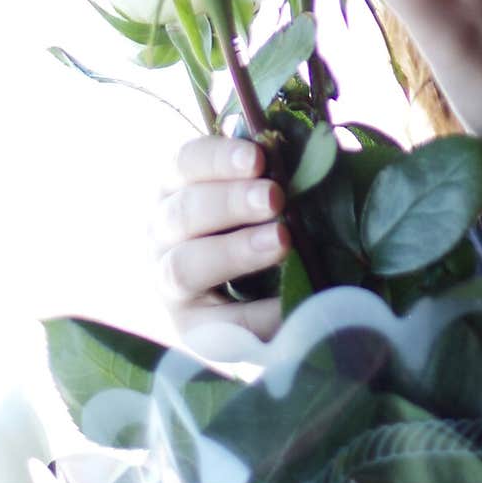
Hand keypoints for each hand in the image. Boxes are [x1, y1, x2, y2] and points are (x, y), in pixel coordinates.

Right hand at [149, 135, 289, 341]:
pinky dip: (254, 314)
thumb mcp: (261, 197)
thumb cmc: (259, 226)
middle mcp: (163, 233)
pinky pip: (215, 325)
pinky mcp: (189, 328)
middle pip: (184, 212)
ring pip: (185, 266)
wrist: (242, 302)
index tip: (258, 157)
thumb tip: (318, 153)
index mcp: (178, 187)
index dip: (219, 158)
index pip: (187, 162)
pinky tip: (289, 304)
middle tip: (275, 197)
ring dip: (234, 251)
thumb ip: (278, 176)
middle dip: (231, 202)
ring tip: (281, 241)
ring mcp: (168, 284)